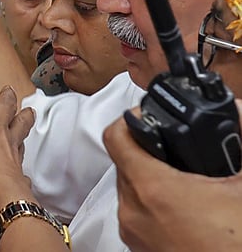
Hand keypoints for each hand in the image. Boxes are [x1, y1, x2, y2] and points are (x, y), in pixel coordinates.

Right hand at [0, 86, 35, 221]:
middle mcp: (7, 143)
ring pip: (21, 146)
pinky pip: (19, 172)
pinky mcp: (15, 181)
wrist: (2, 201)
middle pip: (20, 124)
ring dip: (22, 139)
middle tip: (28, 110)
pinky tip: (17, 173)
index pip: (2, 106)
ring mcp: (13, 163)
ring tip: (21, 137)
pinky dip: (19, 170)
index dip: (6, 97)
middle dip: (23, 115)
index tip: (9, 90)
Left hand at [104, 107, 241, 251]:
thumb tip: (240, 109)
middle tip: (178, 148)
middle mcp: (133, 211)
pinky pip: (138, 216)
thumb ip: (241, 142)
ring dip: (152, 180)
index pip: (117, 136)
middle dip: (149, 152)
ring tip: (187, 180)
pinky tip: (186, 208)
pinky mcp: (141, 250)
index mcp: (151, 188)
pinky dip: (155, 206)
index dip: (131, 120)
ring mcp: (134, 234)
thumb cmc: (236, 241)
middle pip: (125, 163)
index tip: (147, 116)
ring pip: (130, 191)